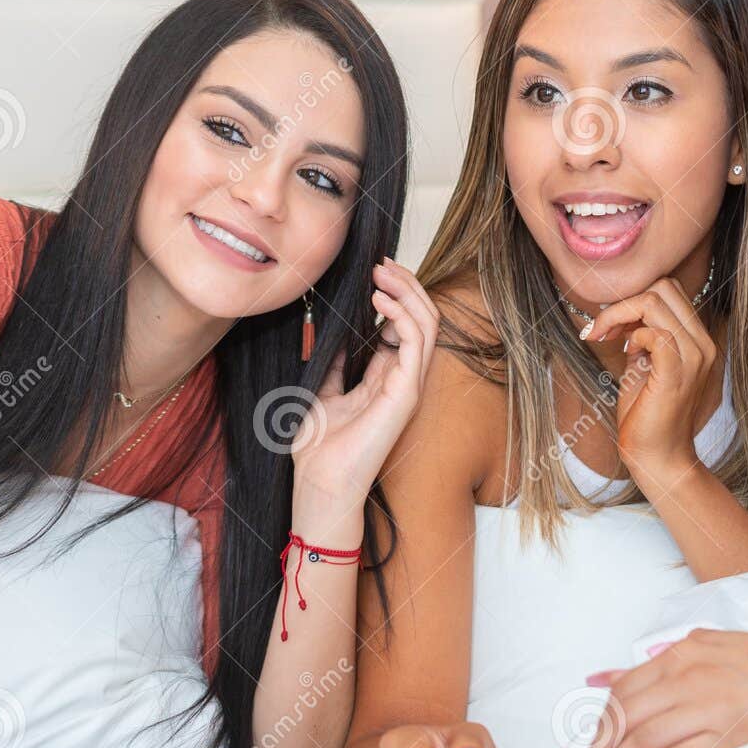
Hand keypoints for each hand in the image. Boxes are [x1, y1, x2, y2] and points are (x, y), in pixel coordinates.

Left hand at [290, 258, 438, 532]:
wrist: (319, 482)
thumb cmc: (320, 448)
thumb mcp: (322, 391)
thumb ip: (333, 364)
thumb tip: (332, 333)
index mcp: (386, 379)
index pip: (405, 326)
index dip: (395, 295)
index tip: (373, 273)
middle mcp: (404, 379)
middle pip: (423, 319)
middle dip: (406, 286)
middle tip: (382, 265)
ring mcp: (409, 386)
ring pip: (428, 324)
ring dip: (408, 292)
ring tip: (381, 275)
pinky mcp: (406, 393)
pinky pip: (416, 341)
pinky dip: (401, 314)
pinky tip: (378, 301)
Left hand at [581, 277, 719, 491]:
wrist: (658, 458)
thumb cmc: (647, 415)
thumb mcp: (643, 366)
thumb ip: (641, 337)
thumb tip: (623, 314)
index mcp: (698, 339)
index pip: (669, 289)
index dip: (634, 299)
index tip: (611, 325)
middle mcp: (703, 343)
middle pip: (663, 286)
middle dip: (624, 300)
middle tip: (604, 329)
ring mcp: (695, 357)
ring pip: (654, 301)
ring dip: (619, 315)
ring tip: (607, 338)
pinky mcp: (677, 372)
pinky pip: (654, 332)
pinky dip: (632, 334)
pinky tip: (624, 353)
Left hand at [581, 630, 747, 747]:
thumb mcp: (706, 642)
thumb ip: (658, 659)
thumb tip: (606, 676)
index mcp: (681, 651)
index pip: (625, 688)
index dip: (602, 717)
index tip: (592, 738)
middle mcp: (689, 676)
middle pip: (629, 714)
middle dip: (602, 744)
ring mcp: (709, 705)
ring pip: (647, 738)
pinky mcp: (731, 733)